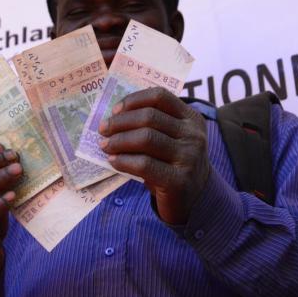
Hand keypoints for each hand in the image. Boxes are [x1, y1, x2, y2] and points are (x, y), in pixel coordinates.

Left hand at [98, 87, 209, 224]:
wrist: (194, 200)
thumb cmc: (173, 165)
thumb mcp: (170, 140)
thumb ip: (151, 126)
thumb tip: (113, 118)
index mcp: (191, 119)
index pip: (160, 96)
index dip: (134, 100)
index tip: (115, 110)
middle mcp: (193, 135)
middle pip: (149, 117)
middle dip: (120, 122)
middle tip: (103, 129)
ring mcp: (189, 158)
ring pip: (146, 138)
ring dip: (119, 141)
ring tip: (105, 145)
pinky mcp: (179, 180)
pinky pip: (144, 164)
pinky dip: (123, 161)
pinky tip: (113, 161)